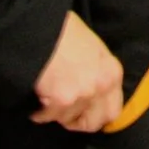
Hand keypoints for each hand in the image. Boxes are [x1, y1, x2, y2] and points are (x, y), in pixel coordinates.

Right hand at [30, 11, 124, 132]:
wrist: (40, 26)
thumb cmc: (64, 30)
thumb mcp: (92, 47)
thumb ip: (97, 71)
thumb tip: (90, 89)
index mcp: (112, 72)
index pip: (113, 110)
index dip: (96, 114)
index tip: (84, 112)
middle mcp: (102, 86)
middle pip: (94, 122)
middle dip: (77, 121)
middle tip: (64, 112)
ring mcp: (82, 94)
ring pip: (66, 119)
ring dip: (54, 112)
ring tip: (46, 94)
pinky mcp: (61, 100)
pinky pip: (46, 117)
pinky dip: (37, 111)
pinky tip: (36, 95)